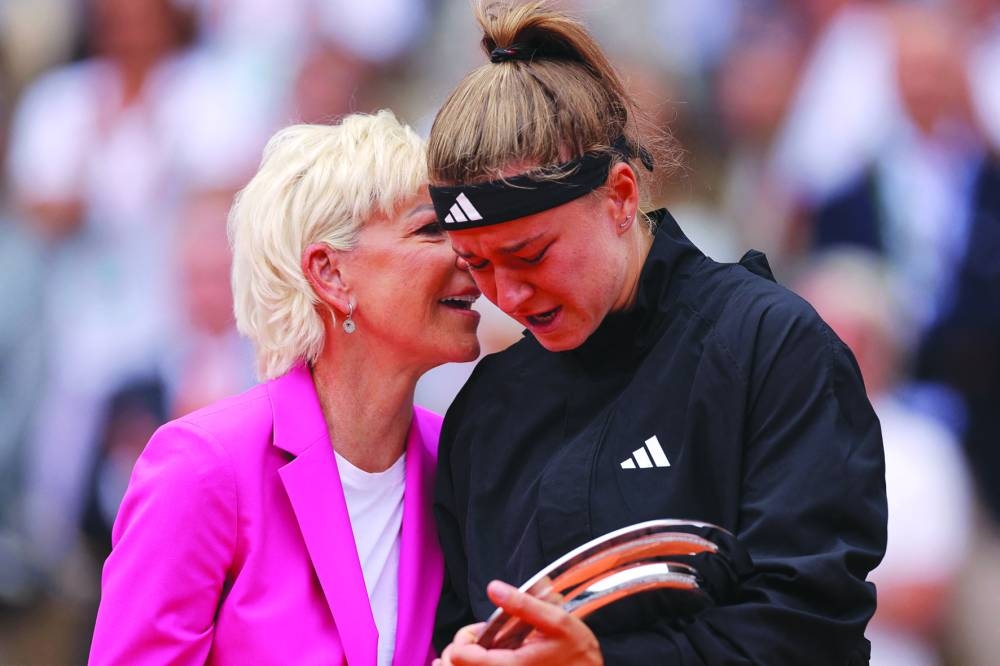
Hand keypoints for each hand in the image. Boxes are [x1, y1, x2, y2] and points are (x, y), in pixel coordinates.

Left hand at [433, 581, 603, 665]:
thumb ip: (523, 605)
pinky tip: (486, 660)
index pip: (459, 656)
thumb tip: (493, 587)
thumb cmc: (577, 652)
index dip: (464, 638)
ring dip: (463, 663)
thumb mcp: (556, 621)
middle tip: (480, 640)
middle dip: (459, 652)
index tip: (482, 631)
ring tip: (481, 652)